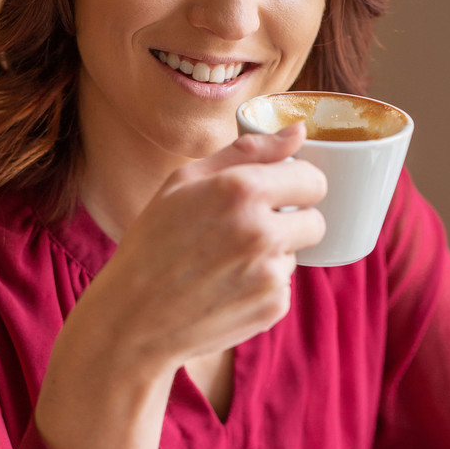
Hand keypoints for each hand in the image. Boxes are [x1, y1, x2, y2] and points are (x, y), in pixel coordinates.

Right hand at [35, 123, 325, 448]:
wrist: (134, 317)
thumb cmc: (153, 242)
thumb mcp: (184, 182)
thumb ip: (247, 151)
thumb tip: (299, 131)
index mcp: (241, 189)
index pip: (312, 179)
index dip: (297, 186)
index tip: (279, 193)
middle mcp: (262, 231)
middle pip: (315, 221)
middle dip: (292, 222)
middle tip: (249, 232)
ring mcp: (271, 274)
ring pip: (296, 256)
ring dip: (272, 257)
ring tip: (224, 264)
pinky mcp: (274, 308)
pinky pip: (283, 288)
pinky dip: (262, 287)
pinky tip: (225, 289)